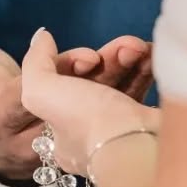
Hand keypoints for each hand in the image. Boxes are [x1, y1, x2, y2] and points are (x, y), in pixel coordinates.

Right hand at [0, 21, 153, 183]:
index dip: (59, 77)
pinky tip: (149, 58)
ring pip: (97, 109)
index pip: (31, 98)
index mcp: (2, 116)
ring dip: (125, 79)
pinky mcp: (88, 125)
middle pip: (74, 106)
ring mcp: (67, 132)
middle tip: (125, 51)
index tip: (84, 57)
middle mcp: (37, 132)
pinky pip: (113, 108)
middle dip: (104, 78)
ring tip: (140, 49)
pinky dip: (134, 84)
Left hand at [22, 29, 158, 175]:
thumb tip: (42, 38)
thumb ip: (35, 64)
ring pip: (123, 84)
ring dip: (130, 59)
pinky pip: (144, 90)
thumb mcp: (41, 92)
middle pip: (98, 83)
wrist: (135, 148)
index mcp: (64, 133)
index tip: (92, 57)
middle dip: (111, 59)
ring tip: (140, 47)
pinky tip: (152, 55)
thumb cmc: (86, 123)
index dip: (76, 63)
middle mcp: (92, 134)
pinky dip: (147, 69)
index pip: (66, 87)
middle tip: (128, 46)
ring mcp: (121, 132)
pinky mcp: (147, 126)